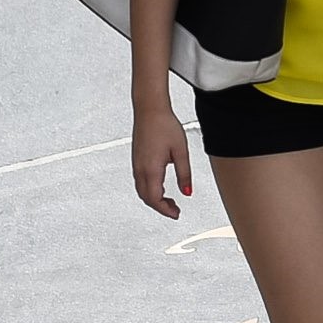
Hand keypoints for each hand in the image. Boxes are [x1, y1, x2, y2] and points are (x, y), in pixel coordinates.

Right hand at [134, 102, 194, 219]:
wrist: (150, 109)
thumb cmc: (164, 125)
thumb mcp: (181, 152)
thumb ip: (184, 174)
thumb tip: (187, 191)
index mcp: (151, 169)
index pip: (155, 199)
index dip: (166, 210)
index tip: (176, 214)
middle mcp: (140, 168)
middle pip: (146, 198)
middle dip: (160, 207)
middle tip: (174, 210)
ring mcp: (136, 164)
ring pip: (141, 190)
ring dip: (154, 199)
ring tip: (169, 200)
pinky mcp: (136, 158)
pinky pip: (140, 181)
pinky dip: (149, 189)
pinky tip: (159, 186)